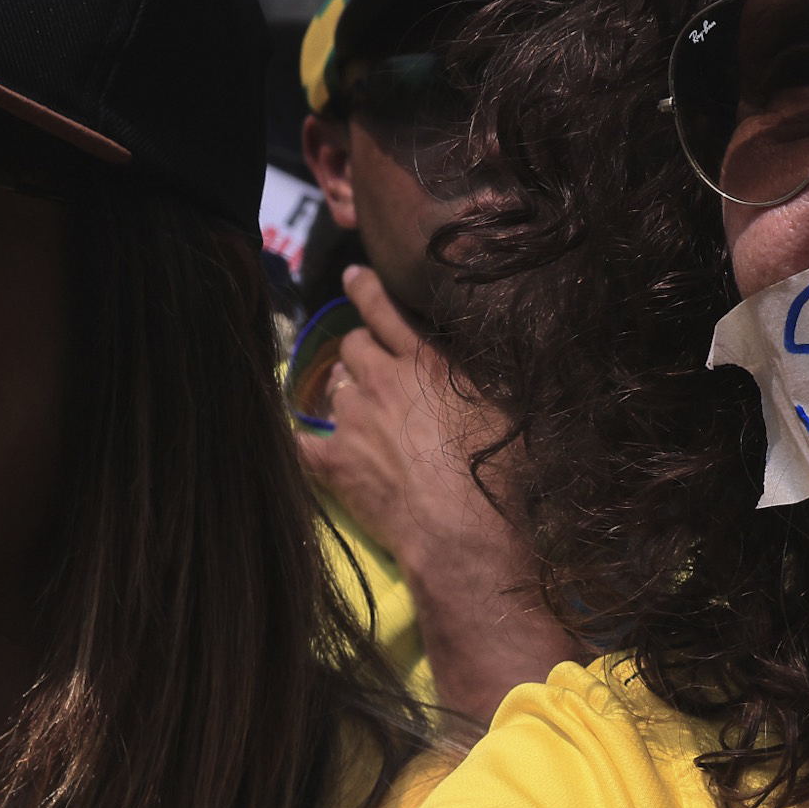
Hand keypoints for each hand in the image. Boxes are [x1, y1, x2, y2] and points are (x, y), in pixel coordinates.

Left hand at [297, 268, 515, 574]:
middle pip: (352, 345)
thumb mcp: (508, 411)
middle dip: (359, 350)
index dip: (365, 288)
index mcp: (428, 363)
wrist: (463, 531)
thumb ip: (480, 375)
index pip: (385, 310)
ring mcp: (351, 419)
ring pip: (333, 386)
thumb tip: (474, 354)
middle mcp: (383, 380)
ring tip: (362, 413)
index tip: (353, 276)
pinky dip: (303, 437)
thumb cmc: (500, 474)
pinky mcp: (330, 460)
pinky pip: (300, 439)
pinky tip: (305, 441)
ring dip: (345, 392)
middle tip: (372, 366)